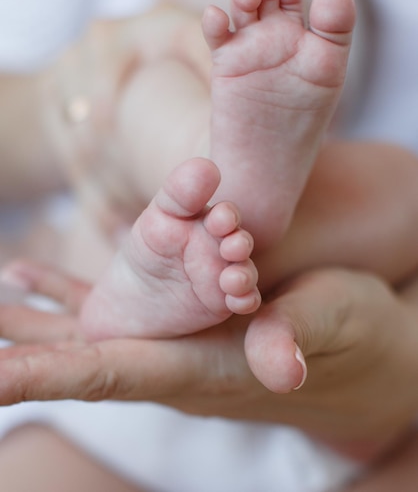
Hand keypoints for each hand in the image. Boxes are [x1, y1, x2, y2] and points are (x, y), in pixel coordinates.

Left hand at [0, 260, 416, 461]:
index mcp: (207, 367)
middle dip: (20, 352)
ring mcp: (178, 343)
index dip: (48, 375)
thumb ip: (299, 335)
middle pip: (82, 358)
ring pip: (87, 334)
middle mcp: (179, 360)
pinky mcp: (186, 323)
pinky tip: (31, 275)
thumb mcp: (335, 321)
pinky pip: (112, 308)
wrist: (370, 356)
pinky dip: (67, 294)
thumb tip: (281, 364)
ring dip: (30, 323)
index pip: (113, 371)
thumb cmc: (357, 337)